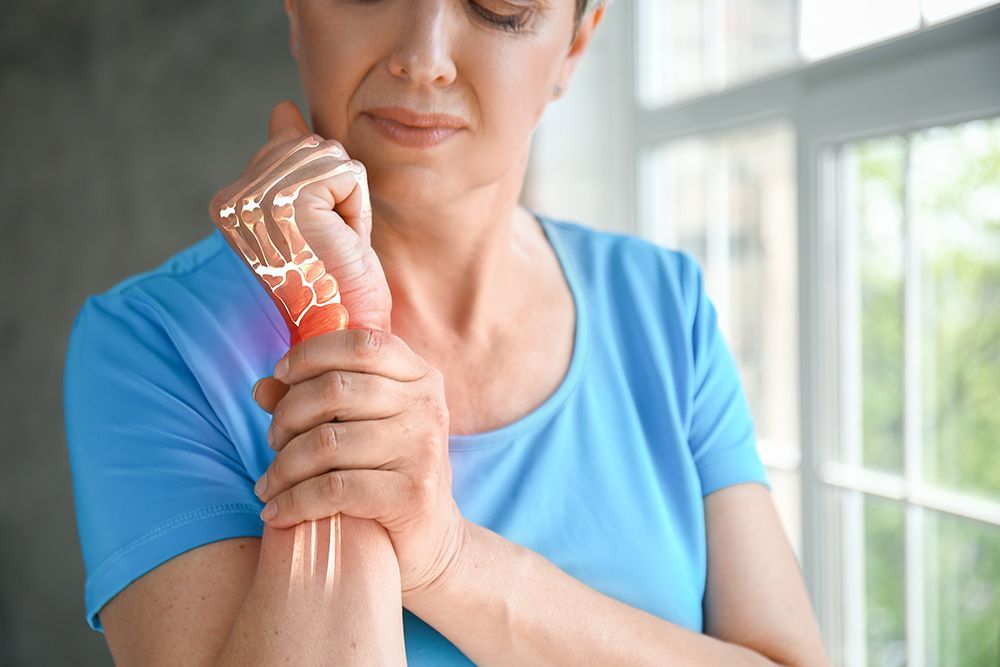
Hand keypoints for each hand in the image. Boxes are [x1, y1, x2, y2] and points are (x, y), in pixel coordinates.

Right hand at [208, 100, 392, 337]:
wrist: (346, 333)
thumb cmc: (335, 283)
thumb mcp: (313, 215)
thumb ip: (291, 162)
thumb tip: (282, 109)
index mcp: (228, 203)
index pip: (289, 148)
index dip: (320, 191)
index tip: (313, 239)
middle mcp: (233, 200)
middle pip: (311, 145)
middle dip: (336, 191)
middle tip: (327, 244)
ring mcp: (257, 199)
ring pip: (331, 155)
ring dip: (348, 201)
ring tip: (332, 244)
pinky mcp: (289, 201)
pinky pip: (348, 173)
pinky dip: (358, 208)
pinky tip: (341, 242)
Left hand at [251, 327, 465, 596]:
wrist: (430, 539)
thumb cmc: (386, 472)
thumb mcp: (358, 426)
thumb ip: (314, 400)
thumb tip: (262, 388)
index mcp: (420, 377)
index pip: (361, 344)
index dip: (312, 354)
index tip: (280, 376)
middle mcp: (427, 406)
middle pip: (335, 389)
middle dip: (288, 415)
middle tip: (272, 441)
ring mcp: (424, 449)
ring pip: (327, 442)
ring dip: (283, 466)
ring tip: (267, 484)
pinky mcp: (413, 493)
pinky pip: (334, 488)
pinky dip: (294, 501)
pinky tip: (277, 512)